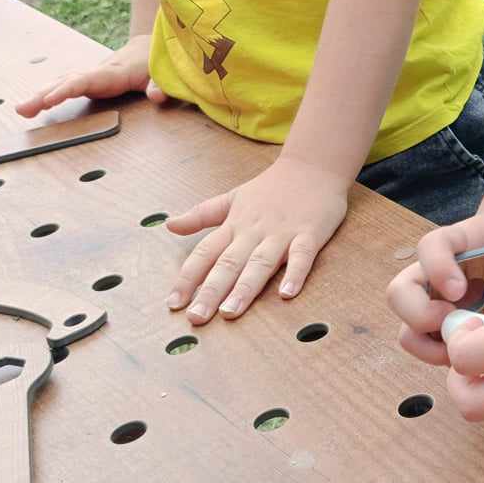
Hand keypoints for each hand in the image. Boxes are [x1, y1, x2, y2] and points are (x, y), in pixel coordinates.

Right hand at [16, 32, 162, 116]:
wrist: (153, 44)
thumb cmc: (161, 61)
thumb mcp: (166, 73)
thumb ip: (161, 85)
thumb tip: (157, 96)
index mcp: (117, 72)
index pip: (87, 80)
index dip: (67, 89)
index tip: (49, 99)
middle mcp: (100, 71)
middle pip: (68, 81)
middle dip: (45, 94)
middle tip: (22, 109)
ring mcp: (94, 74)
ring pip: (64, 82)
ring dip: (42, 95)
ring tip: (21, 110)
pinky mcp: (92, 80)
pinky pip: (68, 85)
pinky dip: (50, 93)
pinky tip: (35, 104)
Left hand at [163, 156, 350, 321]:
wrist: (314, 164)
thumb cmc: (272, 187)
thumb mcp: (233, 197)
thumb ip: (202, 215)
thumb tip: (169, 225)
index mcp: (235, 225)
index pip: (205, 253)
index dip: (188, 278)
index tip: (174, 304)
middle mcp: (254, 231)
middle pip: (229, 263)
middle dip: (211, 291)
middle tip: (196, 317)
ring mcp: (282, 233)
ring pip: (260, 263)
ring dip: (245, 288)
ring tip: (230, 313)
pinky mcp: (310, 234)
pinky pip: (302, 256)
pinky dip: (295, 274)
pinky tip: (287, 294)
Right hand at [386, 210, 483, 366]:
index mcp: (450, 242)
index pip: (428, 247)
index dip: (437, 269)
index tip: (459, 290)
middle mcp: (429, 274)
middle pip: (398, 293)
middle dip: (420, 314)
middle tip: (454, 322)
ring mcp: (431, 303)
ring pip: (406, 330)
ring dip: (428, 346)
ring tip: (464, 347)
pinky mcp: (440, 328)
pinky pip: (426, 349)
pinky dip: (442, 358)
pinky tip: (472, 356)